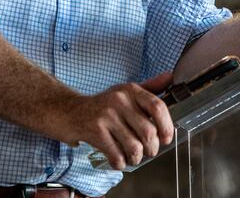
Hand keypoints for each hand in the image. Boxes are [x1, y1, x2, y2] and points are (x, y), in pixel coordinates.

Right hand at [57, 71, 174, 170]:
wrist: (68, 111)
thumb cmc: (101, 105)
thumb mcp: (124, 92)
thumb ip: (149, 86)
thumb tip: (170, 77)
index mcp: (130, 90)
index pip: (157, 106)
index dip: (166, 126)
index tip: (166, 138)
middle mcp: (119, 100)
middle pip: (148, 131)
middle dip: (152, 148)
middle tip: (148, 152)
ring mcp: (106, 115)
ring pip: (134, 146)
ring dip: (136, 158)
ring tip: (133, 157)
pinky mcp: (95, 131)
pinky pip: (117, 155)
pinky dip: (120, 163)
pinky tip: (118, 160)